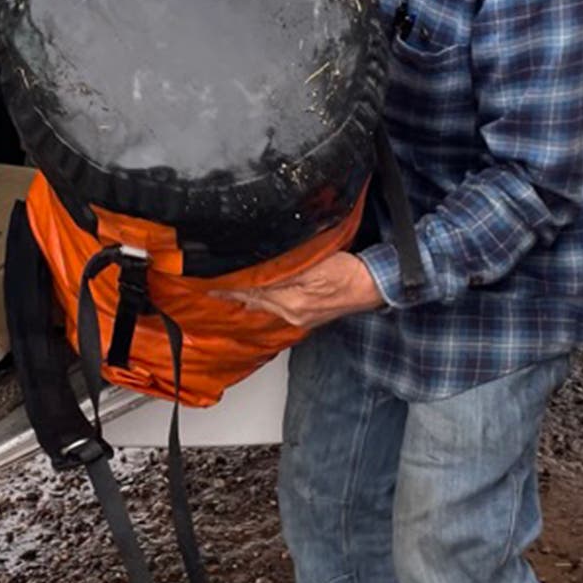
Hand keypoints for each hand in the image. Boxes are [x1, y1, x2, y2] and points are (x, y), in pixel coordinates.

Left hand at [217, 252, 384, 329]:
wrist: (373, 286)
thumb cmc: (349, 272)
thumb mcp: (315, 265)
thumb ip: (284, 270)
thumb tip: (258, 272)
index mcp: (291, 302)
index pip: (250, 294)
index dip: (229, 289)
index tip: (209, 287)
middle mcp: (292, 314)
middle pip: (255, 303)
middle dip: (234, 295)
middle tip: (214, 288)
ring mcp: (300, 317)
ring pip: (265, 306)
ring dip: (248, 298)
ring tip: (230, 292)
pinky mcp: (307, 315)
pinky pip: (278, 308)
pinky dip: (265, 301)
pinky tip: (261, 296)